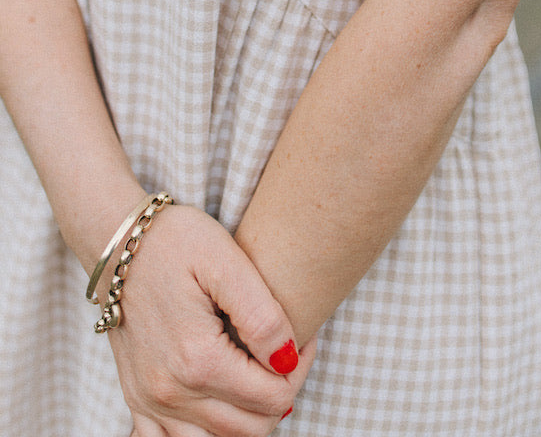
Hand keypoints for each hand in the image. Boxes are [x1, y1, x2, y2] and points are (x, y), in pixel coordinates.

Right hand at [102, 204, 314, 436]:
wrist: (118, 240)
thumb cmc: (176, 241)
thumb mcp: (226, 260)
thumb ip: (262, 316)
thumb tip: (289, 360)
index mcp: (197, 360)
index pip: (274, 397)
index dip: (301, 368)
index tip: (304, 336)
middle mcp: (170, 393)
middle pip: (251, 429)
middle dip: (280, 394)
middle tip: (285, 352)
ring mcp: (150, 402)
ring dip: (248, 416)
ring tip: (257, 372)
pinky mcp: (137, 401)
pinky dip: (207, 432)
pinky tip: (221, 399)